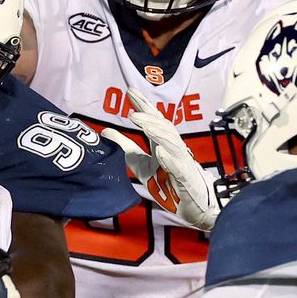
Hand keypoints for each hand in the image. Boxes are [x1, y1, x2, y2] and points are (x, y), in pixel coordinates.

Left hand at [104, 87, 219, 231]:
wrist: (191, 205)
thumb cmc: (167, 182)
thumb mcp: (140, 163)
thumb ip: (125, 147)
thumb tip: (105, 131)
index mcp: (162, 143)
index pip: (153, 120)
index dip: (143, 105)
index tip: (130, 91)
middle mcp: (172, 148)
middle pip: (162, 127)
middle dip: (148, 117)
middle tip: (132, 108)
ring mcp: (180, 163)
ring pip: (171, 143)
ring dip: (156, 132)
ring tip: (142, 123)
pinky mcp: (184, 179)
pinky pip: (177, 168)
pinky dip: (169, 159)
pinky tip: (160, 152)